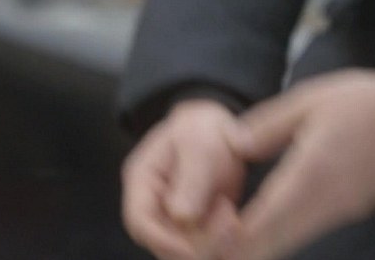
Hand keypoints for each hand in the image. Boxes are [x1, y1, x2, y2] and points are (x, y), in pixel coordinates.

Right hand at [122, 99, 244, 258]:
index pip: (139, 222)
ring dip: (213, 243)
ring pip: (185, 250)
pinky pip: (205, 247)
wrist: (218, 129)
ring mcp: (173, 217)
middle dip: (196, 243)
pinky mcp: (195, 226)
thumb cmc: (202, 128)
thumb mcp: (198, 143)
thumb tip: (181, 217)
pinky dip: (223, 242)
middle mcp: (153, 204)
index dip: (161, 241)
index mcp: (141, 180)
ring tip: (232, 214)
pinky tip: (236, 222)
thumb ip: (191, 178)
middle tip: (228, 217)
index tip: (191, 249)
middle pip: (162, 243)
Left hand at [223, 69, 374, 259]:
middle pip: (273, 244)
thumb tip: (233, 144)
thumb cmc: (363, 102)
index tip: (204, 227)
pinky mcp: (350, 209)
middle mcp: (327, 203)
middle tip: (204, 238)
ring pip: (288, 241)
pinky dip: (274, 233)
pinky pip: (304, 230)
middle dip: (235, 248)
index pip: (263, 221)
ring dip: (254, 242)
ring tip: (221, 231)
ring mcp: (341, 211)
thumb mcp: (308, 100)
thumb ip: (267, 125)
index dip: (229, 234)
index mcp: (311, 175)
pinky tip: (254, 222)